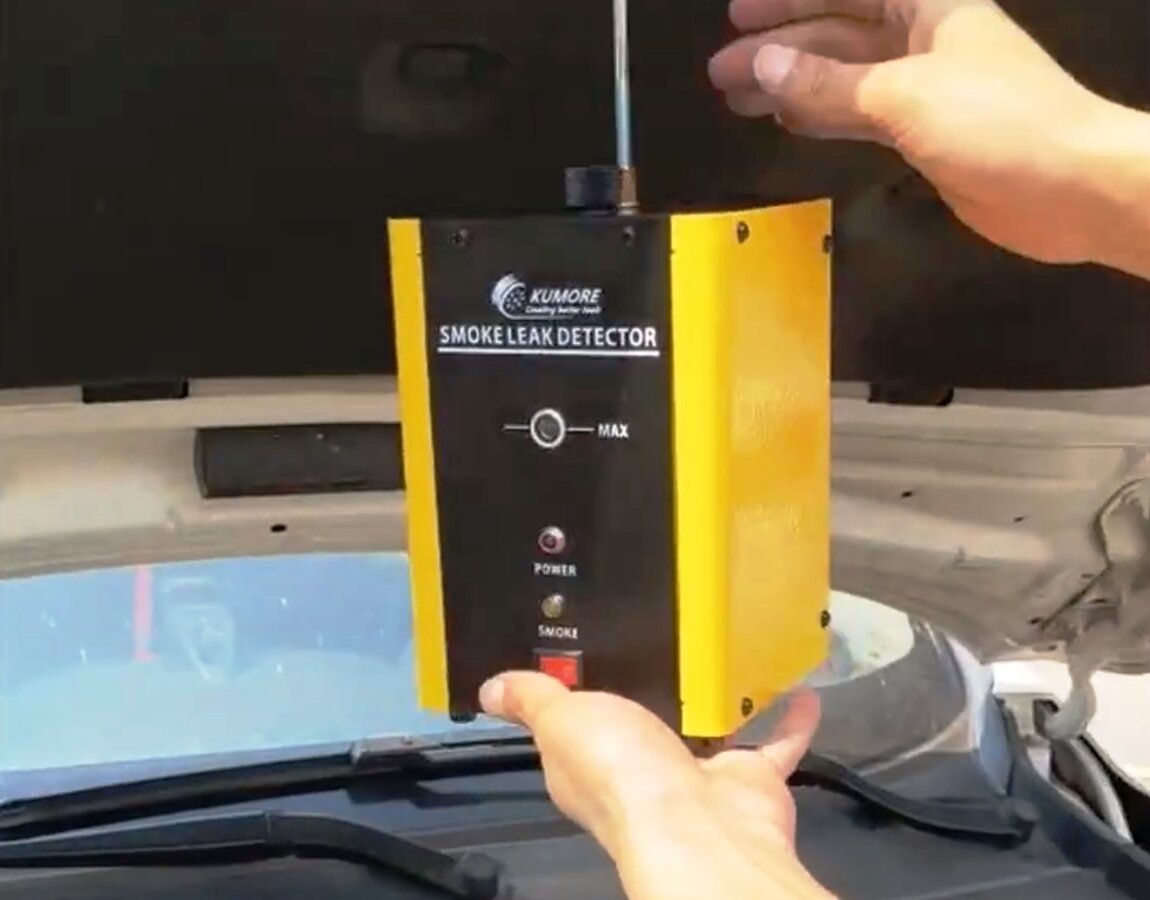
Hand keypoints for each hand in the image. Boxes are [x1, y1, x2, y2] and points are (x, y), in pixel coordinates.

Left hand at [479, 673, 834, 899]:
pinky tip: (801, 689)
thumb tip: (491, 688)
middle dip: (654, 691)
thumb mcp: (560, 719)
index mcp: (590, 760)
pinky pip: (771, 743)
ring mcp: (698, 778)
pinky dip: (788, 720)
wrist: (697, 826)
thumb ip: (532, 699)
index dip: (576, 695)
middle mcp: (643, 772)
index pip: (577, 725)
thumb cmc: (620, 773)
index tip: (585, 652)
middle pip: (646, 726)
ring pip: (708, 732)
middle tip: (667, 637)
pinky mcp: (747, 779)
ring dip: (720, 703)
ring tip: (730, 654)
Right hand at [708, 0, 1125, 266]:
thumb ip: (828, 83)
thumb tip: (763, 65)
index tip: (736, 16)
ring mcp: (922, 90)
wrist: (1071, 187)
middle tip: (720, 71)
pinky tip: (786, 122)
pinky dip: (821, 117)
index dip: (789, 1)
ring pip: (843, 79)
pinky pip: (858, 116)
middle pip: (837, 35)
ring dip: (792, 87)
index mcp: (926, 8)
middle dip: (778, 49)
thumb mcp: (903, 95)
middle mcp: (921, 40)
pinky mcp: (924, 136)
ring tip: (737, 100)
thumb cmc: (996, 122)